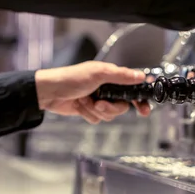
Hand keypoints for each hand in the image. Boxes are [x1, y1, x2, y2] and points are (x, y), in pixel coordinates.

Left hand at [35, 61, 150, 123]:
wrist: (50, 92)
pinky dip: (88, 114)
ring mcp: (98, 100)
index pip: (132, 88)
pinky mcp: (89, 109)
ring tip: (85, 101)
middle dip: (110, 108)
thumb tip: (141, 76)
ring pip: (109, 115)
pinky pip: (97, 119)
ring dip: (95, 110)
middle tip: (99, 104)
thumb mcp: (99, 74)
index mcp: (112, 76)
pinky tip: (79, 105)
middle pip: (122, 107)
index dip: (140, 99)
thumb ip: (121, 76)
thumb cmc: (71, 78)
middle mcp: (107, 88)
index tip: (144, 109)